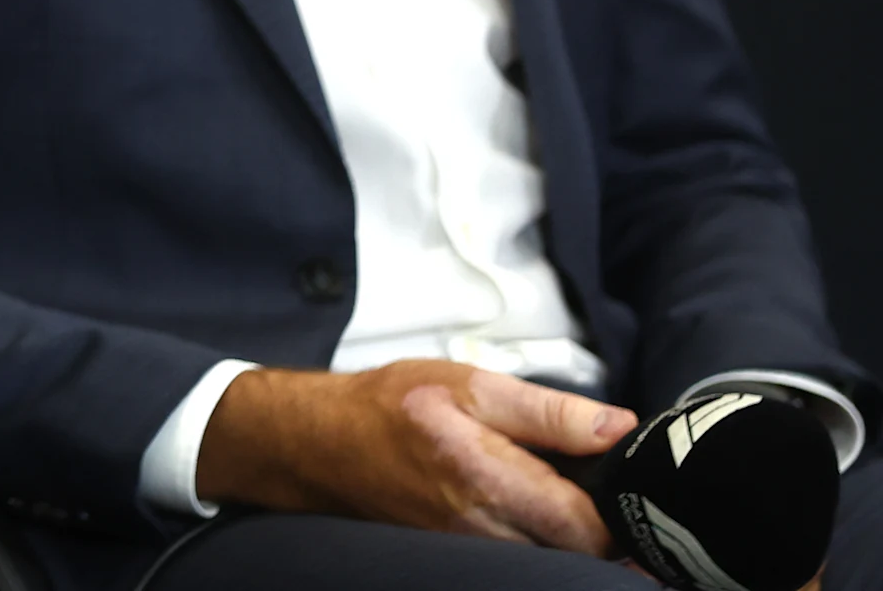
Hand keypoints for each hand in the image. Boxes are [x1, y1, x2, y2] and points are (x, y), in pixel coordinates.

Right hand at [197, 361, 634, 551]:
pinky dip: (542, 539)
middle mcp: (483, 531)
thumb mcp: (471, 385)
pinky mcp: (462, 558)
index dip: (622, 509)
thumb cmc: (391, 406)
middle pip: (579, 556)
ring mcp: (471, 552)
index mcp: (489, 481)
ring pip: (552, 562)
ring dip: (572, 535)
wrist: (320, 443)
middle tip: (604, 485)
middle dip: (603, 527)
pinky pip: (523, 560)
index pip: (590, 529)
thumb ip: (549, 410)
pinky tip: (536, 508)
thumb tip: (620, 428)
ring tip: (570, 494)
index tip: (627, 479)